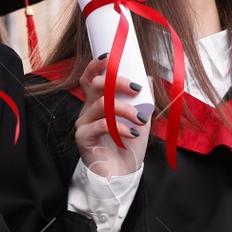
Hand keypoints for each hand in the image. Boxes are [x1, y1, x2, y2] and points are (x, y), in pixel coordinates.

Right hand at [75, 56, 149, 178]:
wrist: (123, 174)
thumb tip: (148, 77)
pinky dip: (120, 127)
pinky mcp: (83, 138)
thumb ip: (144, 100)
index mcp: (98, 102)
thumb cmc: (129, 146)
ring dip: (125, 109)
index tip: (111, 57)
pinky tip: (131, 133)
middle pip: (96, 85)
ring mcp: (84, 123)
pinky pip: (100, 125)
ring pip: (101, 104)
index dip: (97, 65)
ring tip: (140, 119)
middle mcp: (87, 109)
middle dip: (117, 82)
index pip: (92, 78)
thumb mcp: (141, 119)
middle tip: (136, 89)